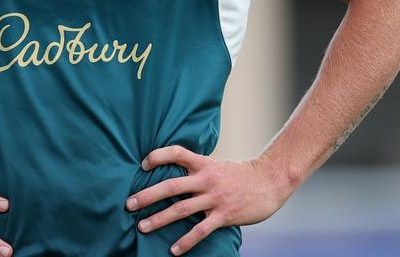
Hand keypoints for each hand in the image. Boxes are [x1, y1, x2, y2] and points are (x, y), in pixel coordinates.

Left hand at [126, 146, 290, 254]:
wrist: (270, 181)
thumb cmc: (241, 174)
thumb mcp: (218, 164)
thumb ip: (199, 168)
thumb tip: (177, 172)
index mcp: (203, 164)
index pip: (176, 153)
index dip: (158, 156)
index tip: (143, 164)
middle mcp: (206, 179)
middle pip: (171, 185)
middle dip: (148, 195)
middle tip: (129, 204)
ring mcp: (214, 198)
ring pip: (181, 209)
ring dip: (159, 219)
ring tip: (142, 227)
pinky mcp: (224, 215)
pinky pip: (201, 230)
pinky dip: (186, 241)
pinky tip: (174, 250)